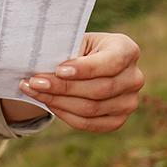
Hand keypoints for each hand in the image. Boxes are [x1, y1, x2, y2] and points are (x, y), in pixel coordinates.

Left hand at [18, 32, 143, 131]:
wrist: (82, 67)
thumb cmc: (76, 50)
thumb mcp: (73, 43)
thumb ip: (65, 52)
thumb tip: (43, 66)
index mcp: (127, 50)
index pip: (112, 62)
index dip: (85, 69)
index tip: (58, 70)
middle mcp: (134, 77)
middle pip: (100, 89)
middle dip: (62, 87)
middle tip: (34, 82)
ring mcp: (129, 101)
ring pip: (91, 108)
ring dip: (57, 101)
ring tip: (33, 91)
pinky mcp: (117, 120)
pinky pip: (88, 123)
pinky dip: (63, 114)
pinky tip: (47, 103)